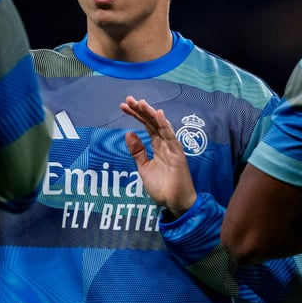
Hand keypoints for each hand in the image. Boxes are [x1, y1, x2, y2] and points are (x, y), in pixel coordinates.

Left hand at [120, 96, 196, 217]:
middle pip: (151, 123)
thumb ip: (137, 152)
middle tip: (128, 99)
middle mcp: (165, 144)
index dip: (136, 115)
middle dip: (140, 111)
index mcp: (157, 146)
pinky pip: (171, 137)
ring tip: (140, 103)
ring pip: (160, 126)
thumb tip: (128, 133)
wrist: (174, 203)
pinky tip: (158, 114)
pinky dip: (165, 125)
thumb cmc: (162, 188)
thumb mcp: (144, 168)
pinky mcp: (178, 154)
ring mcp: (172, 148)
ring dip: (151, 114)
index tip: (123, 106)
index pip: (146, 126)